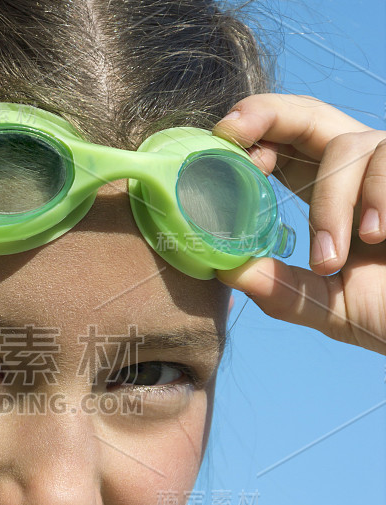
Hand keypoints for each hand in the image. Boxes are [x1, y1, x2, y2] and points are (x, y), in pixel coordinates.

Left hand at [211, 94, 385, 354]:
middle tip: (231, 133)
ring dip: (329, 204)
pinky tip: (377, 236)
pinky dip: (377, 196)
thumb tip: (225, 271)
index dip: (249, 138)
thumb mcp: (327, 305)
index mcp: (326, 193)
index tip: (219, 148)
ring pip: (345, 147)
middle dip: (264, 114)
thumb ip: (280, 289)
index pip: (282, 145)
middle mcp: (358, 170)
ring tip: (330, 261)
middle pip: (307, 115)